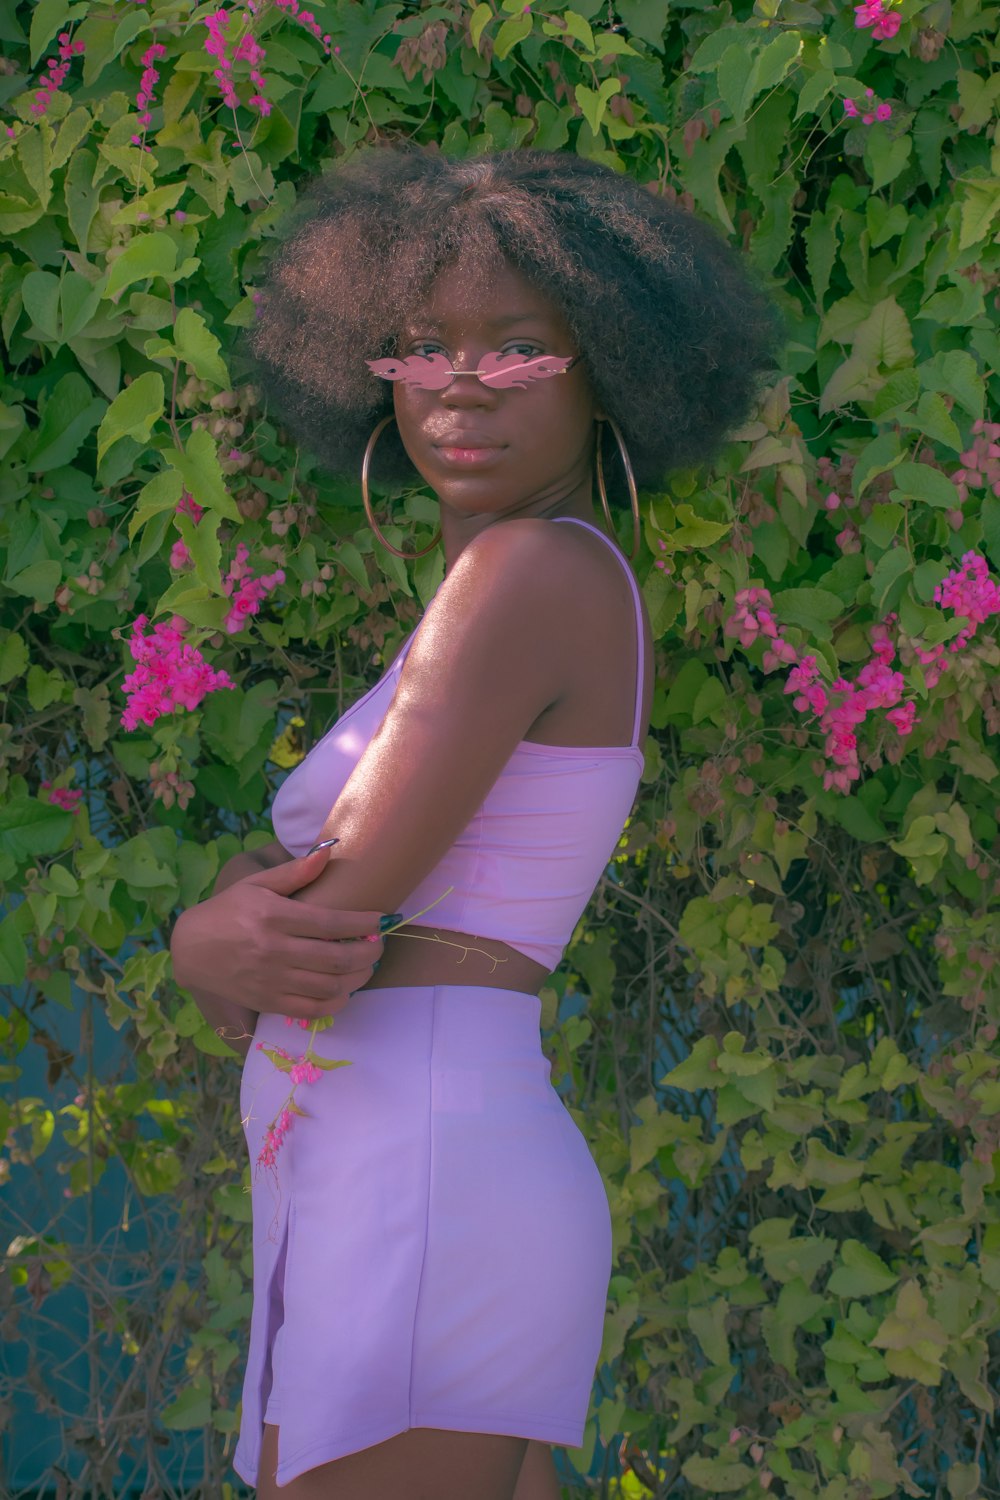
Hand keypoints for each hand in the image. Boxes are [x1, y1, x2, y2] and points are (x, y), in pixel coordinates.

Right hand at [170, 847, 385, 1019]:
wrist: (190, 950)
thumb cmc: (226, 911)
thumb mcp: (255, 884)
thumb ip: (294, 872)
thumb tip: (328, 852)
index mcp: (274, 917)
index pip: (331, 923)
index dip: (364, 923)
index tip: (381, 919)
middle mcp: (275, 950)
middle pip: (338, 958)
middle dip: (369, 952)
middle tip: (379, 944)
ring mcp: (272, 980)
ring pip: (330, 986)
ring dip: (359, 977)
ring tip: (367, 965)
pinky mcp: (268, 1002)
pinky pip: (312, 1009)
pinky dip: (336, 1002)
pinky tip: (345, 989)